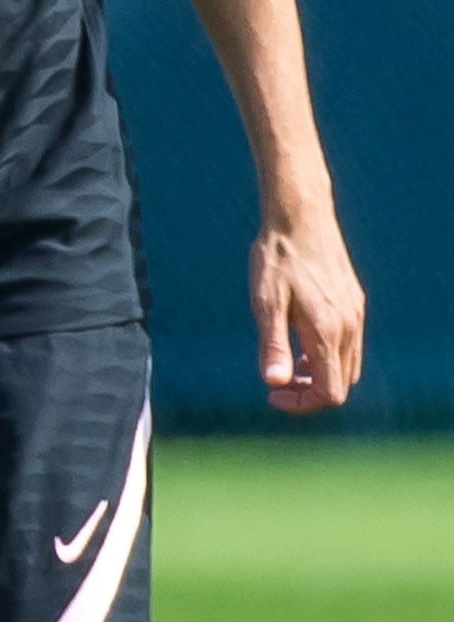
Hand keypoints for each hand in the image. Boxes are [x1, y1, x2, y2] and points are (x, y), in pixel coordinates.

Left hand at [254, 216, 364, 413]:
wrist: (300, 218)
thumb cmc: (277, 259)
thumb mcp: (265, 304)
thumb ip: (273, 346)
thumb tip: (274, 383)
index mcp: (328, 332)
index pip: (329, 392)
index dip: (301, 404)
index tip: (271, 394)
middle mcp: (350, 326)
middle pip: (342, 383)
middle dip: (310, 392)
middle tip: (277, 381)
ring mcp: (355, 314)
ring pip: (347, 365)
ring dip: (318, 374)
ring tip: (286, 362)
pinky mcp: (354, 302)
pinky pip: (348, 344)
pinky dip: (326, 355)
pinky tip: (299, 339)